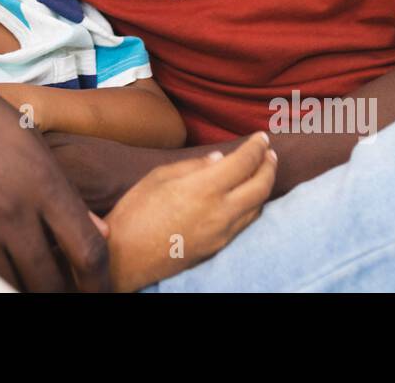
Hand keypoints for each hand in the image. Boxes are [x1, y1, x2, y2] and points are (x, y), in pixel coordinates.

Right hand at [0, 64, 109, 291]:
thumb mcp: (22, 133)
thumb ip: (60, 186)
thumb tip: (98, 230)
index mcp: (42, 176)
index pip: (88, 250)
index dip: (98, 282)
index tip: (99, 291)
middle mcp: (12, 206)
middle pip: (51, 282)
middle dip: (61, 293)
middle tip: (63, 292)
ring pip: (8, 284)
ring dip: (20, 286)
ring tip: (26, 281)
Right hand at [103, 132, 276, 291]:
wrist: (125, 257)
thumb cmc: (135, 212)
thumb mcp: (159, 177)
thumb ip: (193, 166)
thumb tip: (220, 158)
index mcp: (204, 188)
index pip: (244, 163)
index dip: (257, 147)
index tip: (262, 137)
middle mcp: (220, 212)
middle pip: (261, 186)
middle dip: (269, 166)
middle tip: (269, 153)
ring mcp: (222, 233)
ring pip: (257, 208)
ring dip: (263, 187)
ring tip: (261, 173)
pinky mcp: (218, 247)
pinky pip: (245, 223)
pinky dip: (252, 206)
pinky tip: (246, 199)